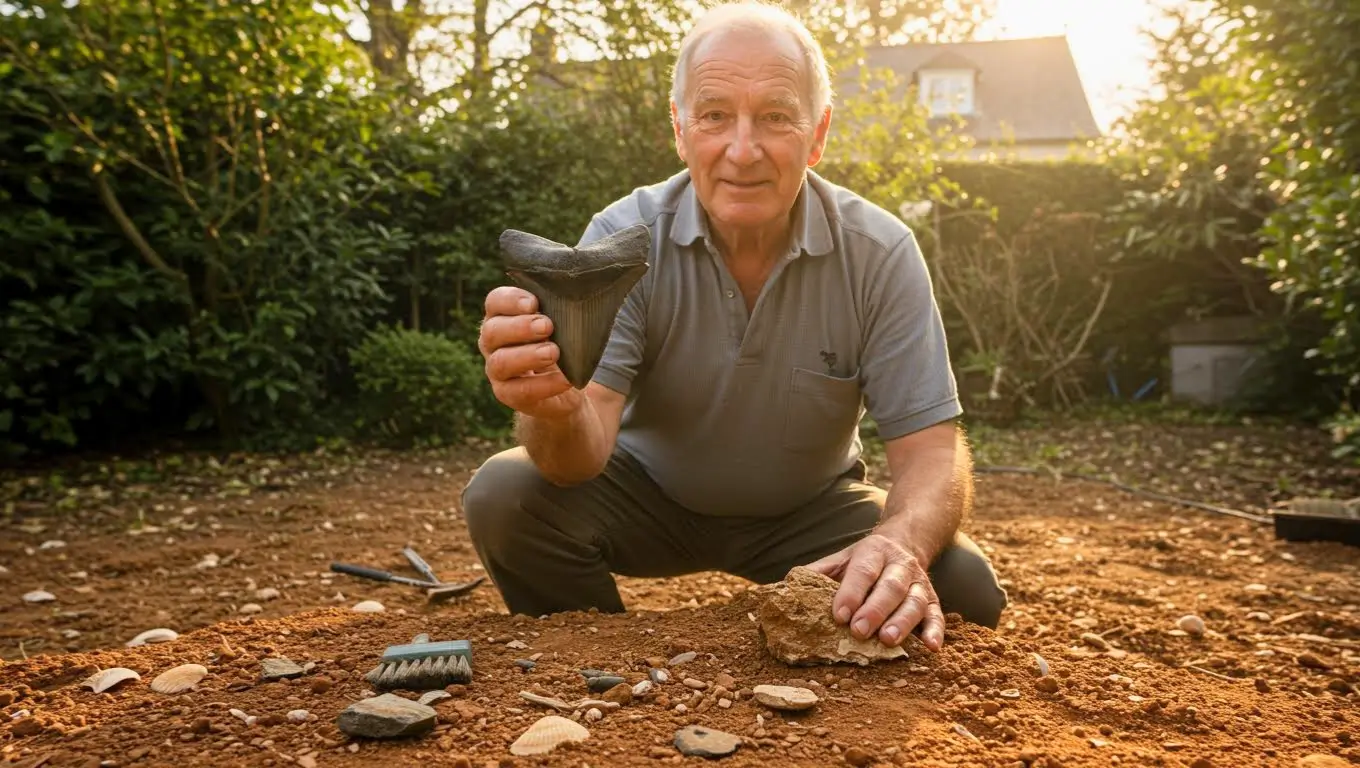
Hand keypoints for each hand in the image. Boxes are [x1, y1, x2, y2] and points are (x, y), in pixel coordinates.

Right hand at [478, 286, 583, 420]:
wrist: (566, 382)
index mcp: (502, 316)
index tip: (534, 303)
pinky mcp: (507, 394)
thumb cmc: (562, 342)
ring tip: (553, 352)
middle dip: (520, 327)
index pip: (495, 301)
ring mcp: (496, 370)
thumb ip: (560, 310)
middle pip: (492, 331)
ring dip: (528, 355)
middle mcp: (493, 342)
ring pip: (501, 361)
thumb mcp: (562, 323)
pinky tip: (565, 379)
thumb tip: (575, 299)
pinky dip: (545, 384)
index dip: (511, 300)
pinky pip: (520, 391)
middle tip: (547, 326)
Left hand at [805, 533, 945, 650]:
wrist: (904, 542)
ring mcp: (919, 582)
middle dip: (875, 609)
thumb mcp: (840, 559)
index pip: (863, 571)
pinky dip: (935, 631)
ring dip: (902, 622)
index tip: (838, 614)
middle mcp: (899, 565)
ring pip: (914, 601)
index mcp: (873, 552)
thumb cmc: (864, 561)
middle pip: (890, 586)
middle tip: (859, 631)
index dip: (851, 592)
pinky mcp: (933, 600)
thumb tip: (783, 592)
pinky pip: (937, 614)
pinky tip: (931, 647)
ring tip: (888, 641)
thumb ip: (817, 574)